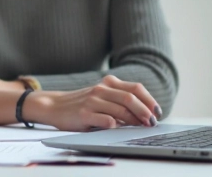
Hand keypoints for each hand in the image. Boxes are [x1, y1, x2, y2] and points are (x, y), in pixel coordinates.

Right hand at [26, 75, 160, 131]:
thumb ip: (119, 100)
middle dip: (145, 112)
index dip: (149, 100)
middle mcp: (101, 90)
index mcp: (108, 83)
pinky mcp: (84, 114)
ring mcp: (92, 101)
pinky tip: (118, 128)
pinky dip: (116, 125)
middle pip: (130, 98)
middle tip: (151, 123)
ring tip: (140, 128)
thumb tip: (145, 113)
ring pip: (121, 110)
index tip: (157, 112)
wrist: (54, 106)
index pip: (136, 88)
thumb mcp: (101, 96)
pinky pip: (106, 120)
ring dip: (134, 121)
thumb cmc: (82, 104)